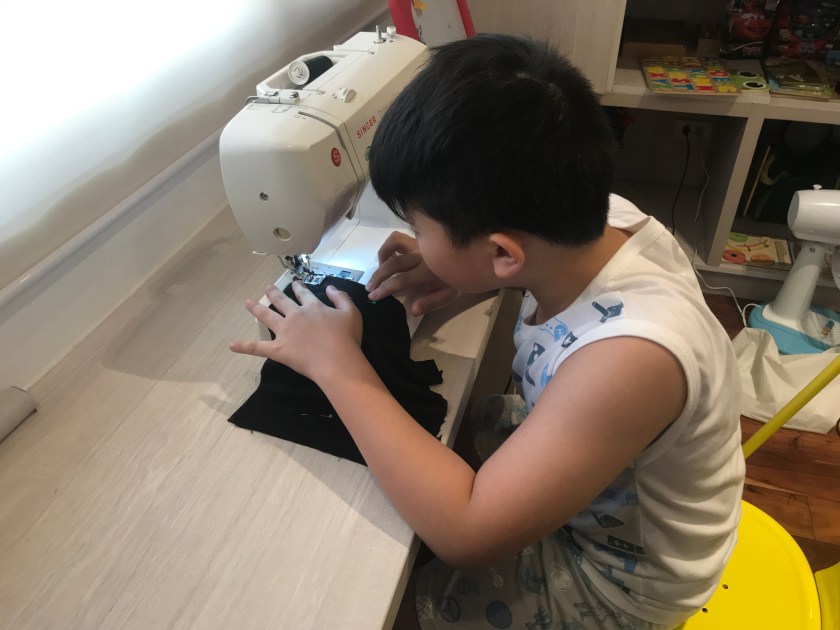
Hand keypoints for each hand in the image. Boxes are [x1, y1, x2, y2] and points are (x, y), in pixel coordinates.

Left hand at [230, 281, 362, 381]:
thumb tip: (329, 287)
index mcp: (312, 307)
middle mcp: (296, 316)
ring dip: (256, 308)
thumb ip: (341, 298)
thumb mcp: (352, 313)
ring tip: (248, 302)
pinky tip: (232, 345)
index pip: (303, 294)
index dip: (298, 288)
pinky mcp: (278, 349)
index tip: (295, 283)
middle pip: (281, 300)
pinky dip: (245, 346)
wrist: (337, 360)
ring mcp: (285, 332)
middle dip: (274, 292)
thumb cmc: (346, 339)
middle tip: (267, 286)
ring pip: (266, 316)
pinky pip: (258, 347)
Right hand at [365, 232, 458, 315]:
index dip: (386, 289)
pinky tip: (389, 258)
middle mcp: (422, 254)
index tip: (373, 297)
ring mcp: (419, 243)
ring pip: (394, 241)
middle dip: (378, 276)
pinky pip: (399, 237)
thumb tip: (413, 310)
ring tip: (379, 268)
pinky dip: (390, 246)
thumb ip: (430, 303)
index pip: (402, 280)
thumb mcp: (447, 296)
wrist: (470, 260)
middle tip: (369, 288)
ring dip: (382, 254)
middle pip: (393, 263)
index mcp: (429, 270)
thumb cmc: (456, 281)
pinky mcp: (418, 238)